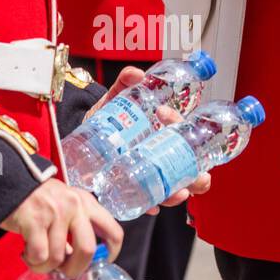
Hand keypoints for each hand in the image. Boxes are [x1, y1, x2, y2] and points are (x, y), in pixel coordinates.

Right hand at [1, 179, 122, 276]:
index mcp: (86, 202)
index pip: (113, 231)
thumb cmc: (36, 200)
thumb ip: (75, 229)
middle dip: (75, 269)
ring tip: (35, 256)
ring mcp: (55, 211)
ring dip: (44, 266)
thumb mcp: (63, 207)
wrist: (6, 182)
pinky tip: (26, 252)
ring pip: (58, 258)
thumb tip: (75, 261)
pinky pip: (39, 256)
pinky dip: (32, 261)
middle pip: (87, 250)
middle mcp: (74, 205)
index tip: (102, 263)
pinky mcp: (34, 220)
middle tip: (63, 271)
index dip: (111, 253)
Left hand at [84, 65, 211, 209]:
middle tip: (194, 172)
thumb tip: (136, 74)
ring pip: (175, 188)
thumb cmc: (106, 120)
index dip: (183, 125)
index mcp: (163, 134)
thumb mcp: (116, 100)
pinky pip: (148, 201)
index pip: (185, 133)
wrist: (81, 139)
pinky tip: (152, 205)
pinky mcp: (133, 188)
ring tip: (178, 192)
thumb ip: (124, 82)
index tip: (163, 114)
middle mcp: (162, 157)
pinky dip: (151, 204)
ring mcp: (150, 174)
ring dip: (180, 192)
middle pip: (191, 168)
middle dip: (198, 173)